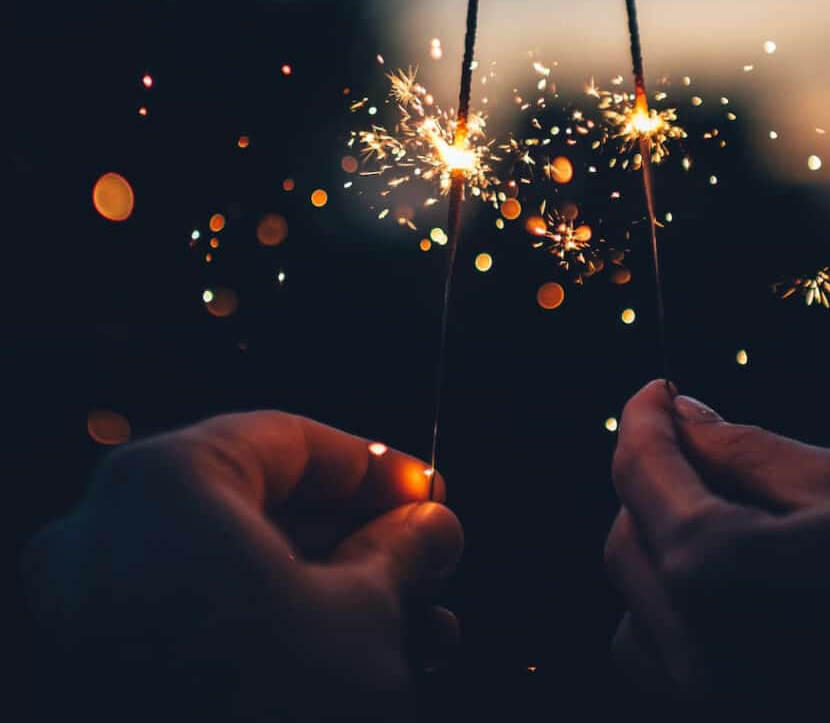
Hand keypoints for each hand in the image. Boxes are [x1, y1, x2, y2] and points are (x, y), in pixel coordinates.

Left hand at [22, 412, 462, 721]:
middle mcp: (108, 535)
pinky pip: (200, 620)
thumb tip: (431, 528)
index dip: (375, 467)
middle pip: (264, 507)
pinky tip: (363, 657)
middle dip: (362, 541)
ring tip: (419, 624)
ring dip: (333, 592)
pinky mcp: (96, 674)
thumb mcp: (364, 620)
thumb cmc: (269, 714)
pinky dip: (277, 627)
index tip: (430, 496)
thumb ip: (400, 553)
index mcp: (164, 484)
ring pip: (237, 569)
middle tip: (429, 563)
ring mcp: (89, 610)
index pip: (289, 442)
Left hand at [605, 381, 829, 720]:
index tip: (656, 392)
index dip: (643, 420)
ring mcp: (719, 707)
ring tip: (731, 512)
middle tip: (705, 440)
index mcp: (720, 580)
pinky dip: (684, 609)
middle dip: (656, 480)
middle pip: (627, 541)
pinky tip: (741, 579)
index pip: (640, 476)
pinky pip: (671, 661)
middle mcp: (701, 658)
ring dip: (665, 547)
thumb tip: (681, 415)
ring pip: (638, 606)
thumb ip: (743, 451)